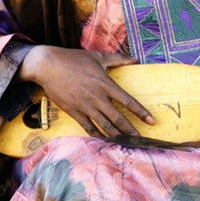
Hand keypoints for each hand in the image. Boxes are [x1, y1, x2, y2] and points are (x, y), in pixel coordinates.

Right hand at [20, 46, 154, 138]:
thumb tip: (135, 59)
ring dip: (116, 136)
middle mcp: (97, 97)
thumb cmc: (73, 59)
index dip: (141, 112)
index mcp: (105, 83)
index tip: (151, 121)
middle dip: (131, 130)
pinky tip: (105, 141)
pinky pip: (88, 127)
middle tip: (141, 140)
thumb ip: (118, 59)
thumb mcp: (97, 57)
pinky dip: (97, 135)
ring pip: (104, 125)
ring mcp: (85, 106)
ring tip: (126, 144)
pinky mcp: (74, 111)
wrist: (47, 65)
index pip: (128, 101)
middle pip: (118, 118)